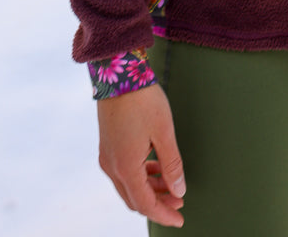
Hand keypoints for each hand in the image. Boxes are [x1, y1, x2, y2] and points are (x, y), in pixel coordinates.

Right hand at [97, 83, 185, 227]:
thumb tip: (179, 190)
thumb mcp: (164, 132)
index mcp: (125, 167)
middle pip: (135, 199)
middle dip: (158, 203)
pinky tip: (156, 166)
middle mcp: (111, 166)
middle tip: (179, 201)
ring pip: (128, 186)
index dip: (164, 214)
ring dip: (150, 189)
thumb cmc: (143, 99)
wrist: (117, 70)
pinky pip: (123, 172)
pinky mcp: (107, 145)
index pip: (145, 204)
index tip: (181, 218)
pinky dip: (140, 175)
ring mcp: (107, 155)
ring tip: (172, 184)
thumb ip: (172, 164)